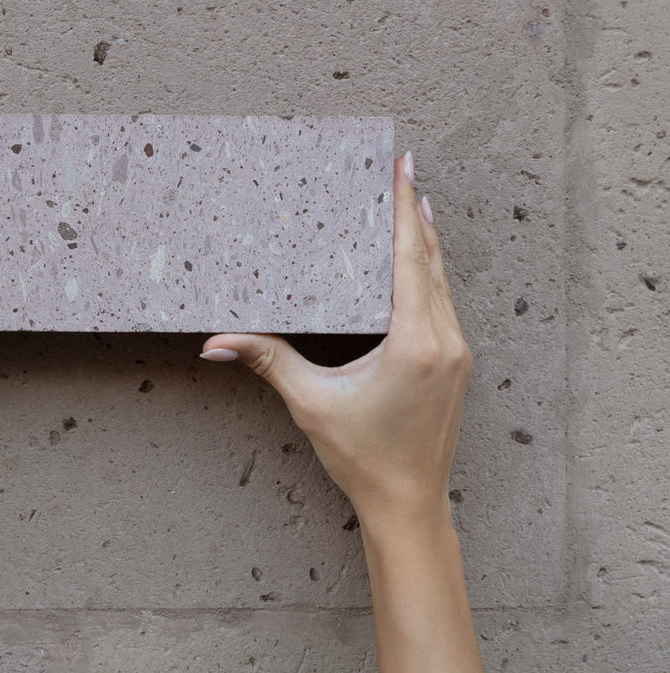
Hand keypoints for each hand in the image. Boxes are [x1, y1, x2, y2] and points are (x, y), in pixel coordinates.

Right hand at [200, 152, 471, 533]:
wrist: (409, 503)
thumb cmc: (363, 456)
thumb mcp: (311, 402)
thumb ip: (268, 361)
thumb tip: (216, 341)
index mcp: (414, 341)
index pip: (409, 258)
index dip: (404, 209)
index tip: (403, 169)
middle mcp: (444, 340)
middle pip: (430, 260)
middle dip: (415, 213)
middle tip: (403, 171)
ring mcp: (456, 352)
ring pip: (443, 280)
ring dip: (426, 241)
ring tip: (413, 202)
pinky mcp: (454, 363)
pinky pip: (445, 302)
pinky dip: (431, 272)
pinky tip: (420, 260)